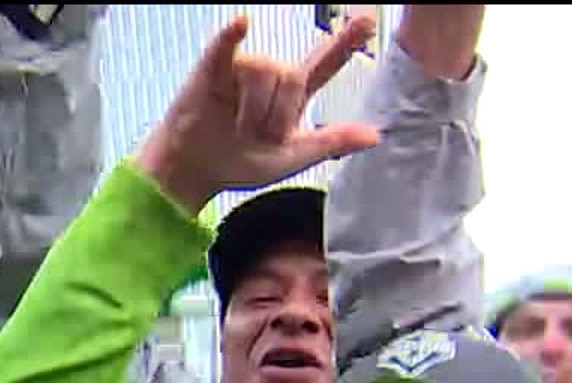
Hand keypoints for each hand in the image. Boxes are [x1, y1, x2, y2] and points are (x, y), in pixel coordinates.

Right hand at [135, 12, 379, 210]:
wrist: (196, 171)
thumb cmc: (237, 161)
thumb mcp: (290, 158)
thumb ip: (330, 142)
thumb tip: (375, 135)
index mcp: (291, 96)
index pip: (323, 63)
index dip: (345, 43)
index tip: (365, 21)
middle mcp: (269, 76)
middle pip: (292, 77)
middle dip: (276, 114)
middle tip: (256, 135)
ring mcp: (240, 69)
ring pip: (263, 73)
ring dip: (251, 109)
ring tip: (235, 126)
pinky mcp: (212, 68)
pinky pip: (225, 46)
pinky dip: (231, 35)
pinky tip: (240, 24)